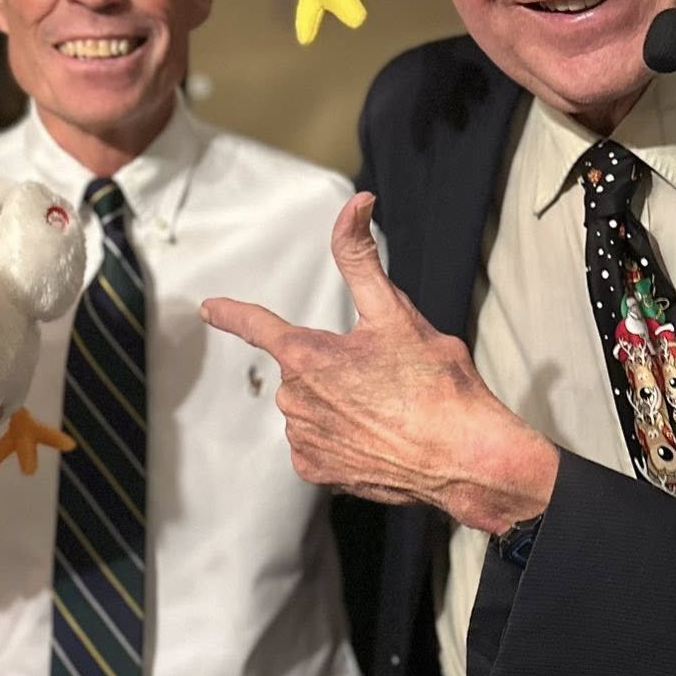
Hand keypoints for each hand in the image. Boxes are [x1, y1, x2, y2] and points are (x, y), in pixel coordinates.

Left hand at [201, 192, 557, 532]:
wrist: (464, 459)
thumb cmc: (436, 385)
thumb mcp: (396, 312)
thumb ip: (361, 258)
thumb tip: (355, 204)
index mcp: (306, 355)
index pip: (257, 325)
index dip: (233, 314)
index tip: (211, 308)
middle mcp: (294, 399)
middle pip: (303, 368)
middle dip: (335, 366)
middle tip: (386, 376)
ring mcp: (303, 439)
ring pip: (311, 406)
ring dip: (338, 403)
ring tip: (388, 411)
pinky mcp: (316, 471)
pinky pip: (318, 443)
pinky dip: (341, 438)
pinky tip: (376, 439)